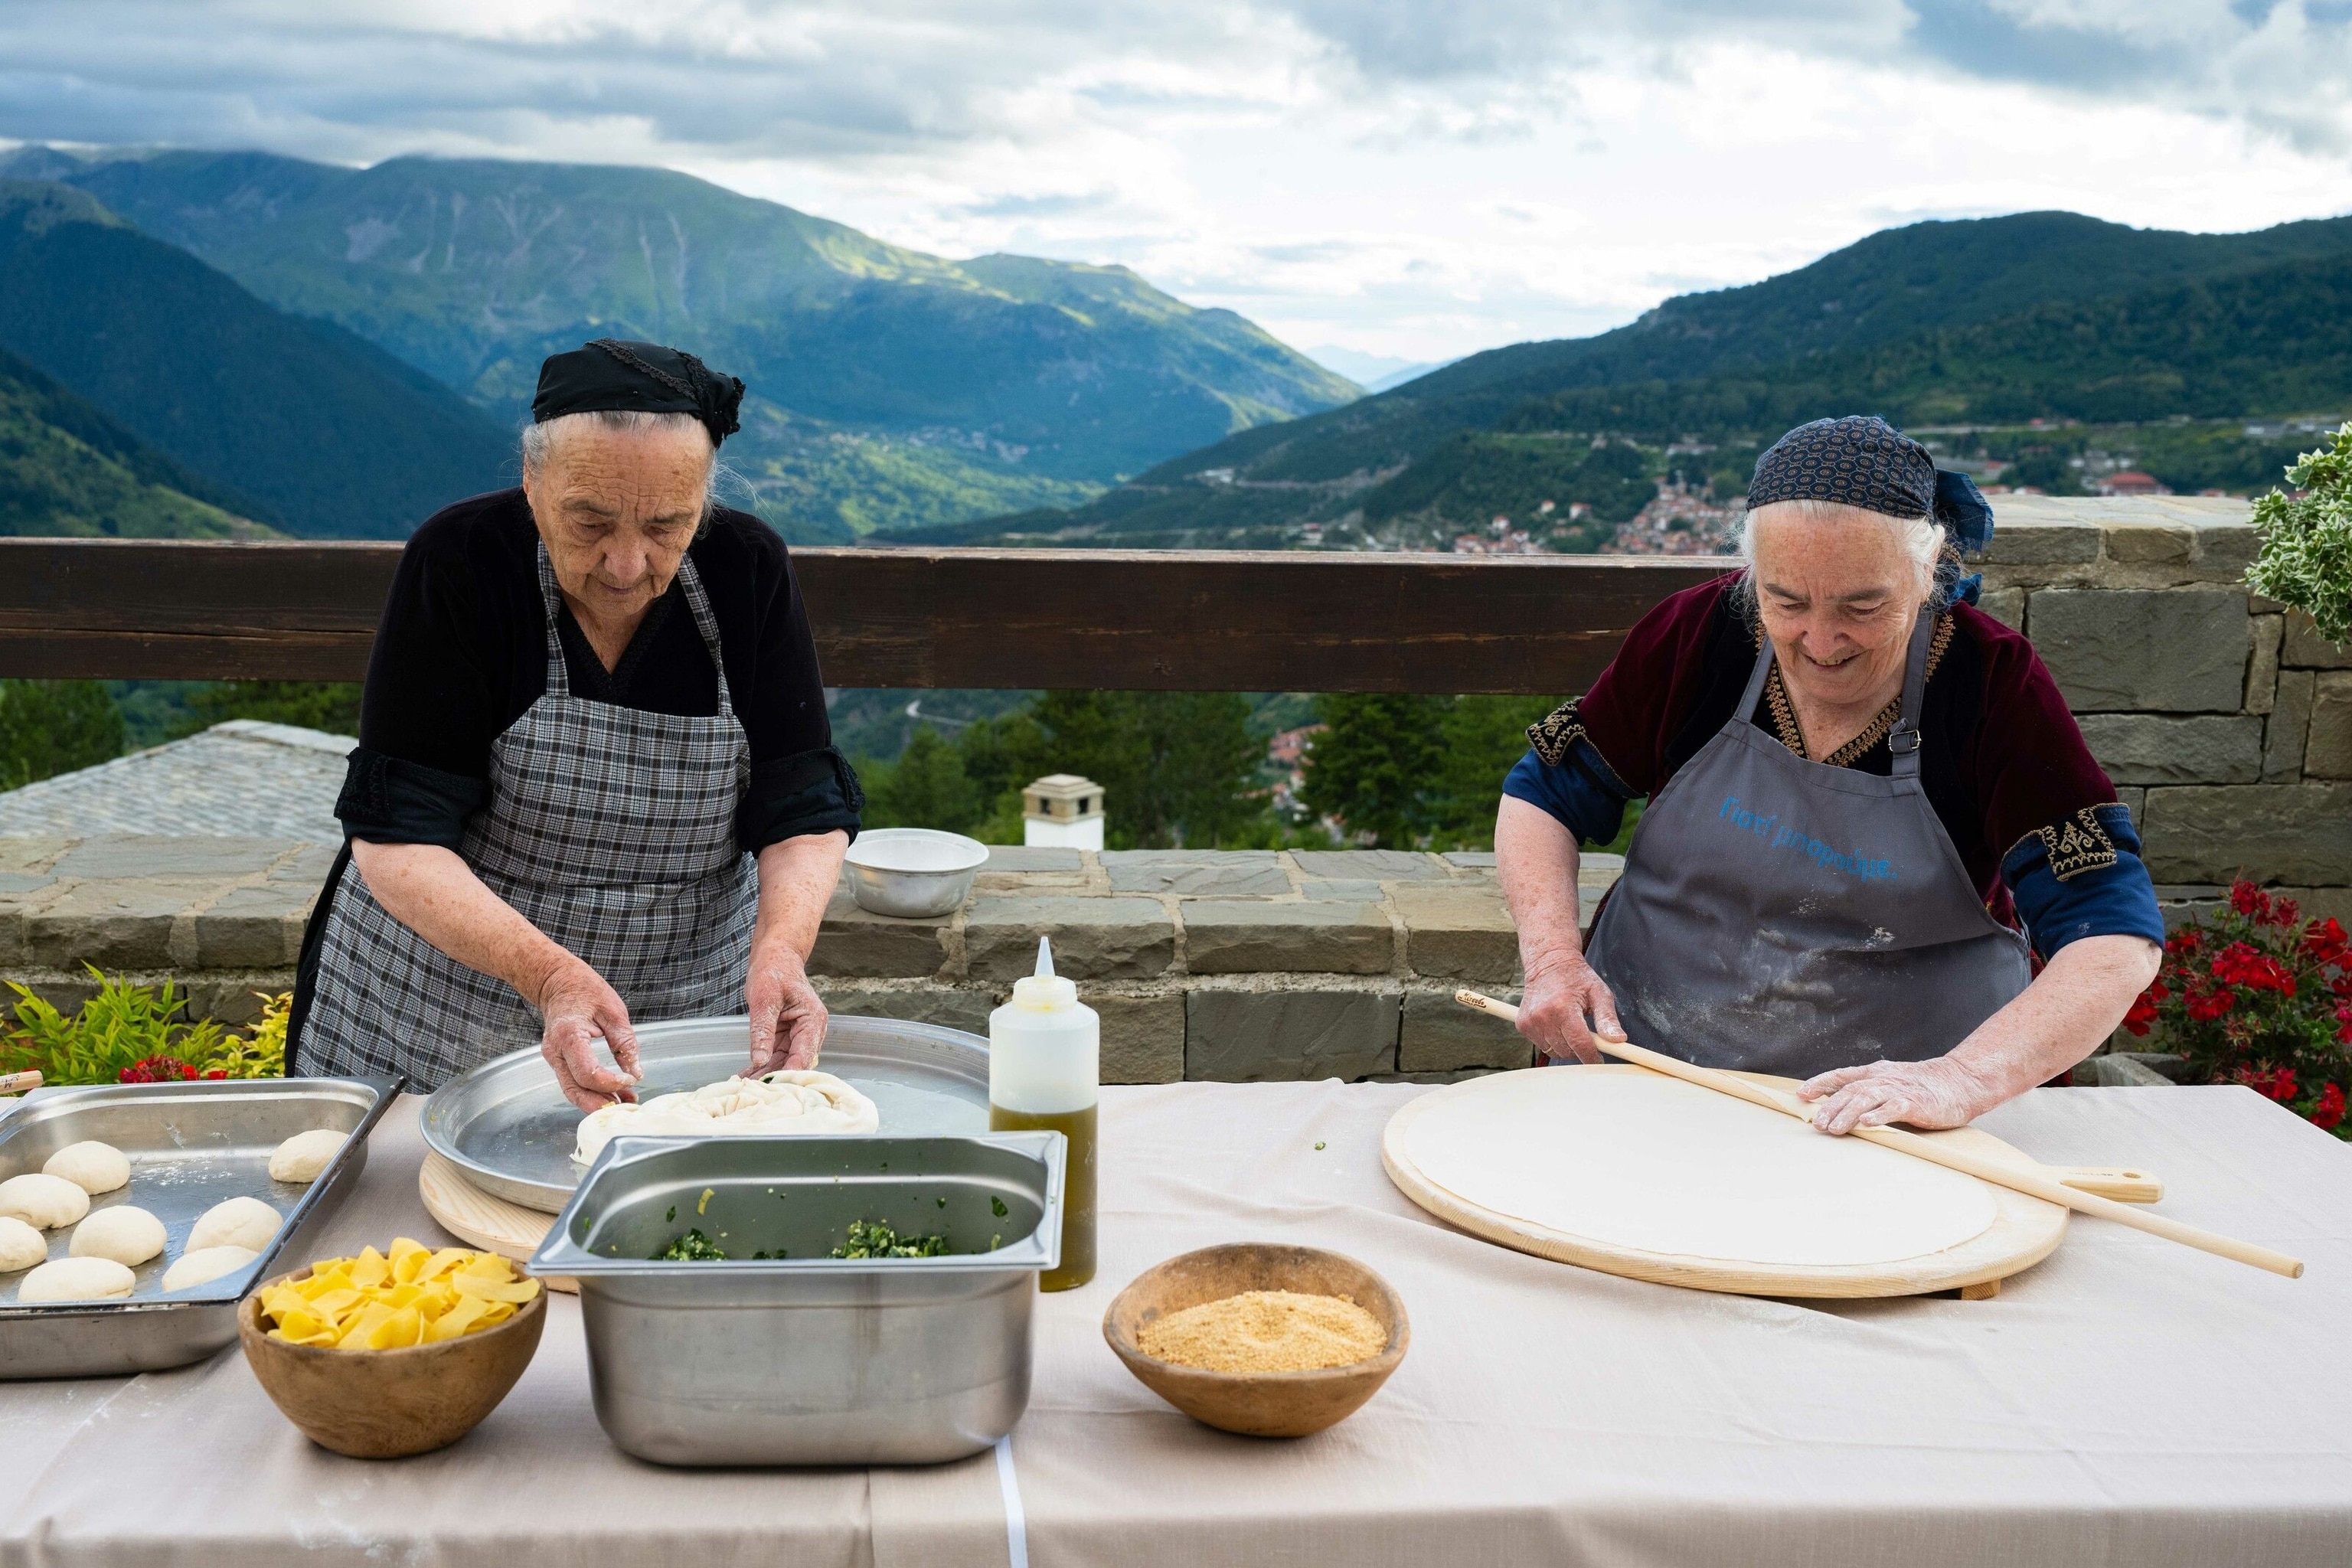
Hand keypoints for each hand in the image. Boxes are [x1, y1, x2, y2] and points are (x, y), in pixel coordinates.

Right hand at [534, 958, 640, 1113]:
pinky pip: (572, 1083)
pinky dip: (591, 1093)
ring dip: (596, 1102)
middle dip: (599, 1104)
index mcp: (568, 1035)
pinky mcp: (558, 1061)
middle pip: (574, 1089)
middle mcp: (555, 1051)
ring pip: (572, 1090)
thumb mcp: (613, 1011)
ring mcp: (553, 1058)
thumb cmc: (585, 991)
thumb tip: (635, 1073)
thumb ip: (625, 1043)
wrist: (558, 983)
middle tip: (626, 1108)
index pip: (586, 1073)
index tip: (631, 1080)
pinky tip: (613, 1095)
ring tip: (625, 1103)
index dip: (610, 1083)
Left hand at [747, 940, 826, 1074]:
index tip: (770, 1087)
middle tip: (752, 1091)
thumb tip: (759, 1060)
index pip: (804, 1055)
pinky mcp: (786, 1036)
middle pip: (795, 1063)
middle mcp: (810, 1031)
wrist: (775, 957)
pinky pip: (775, 1055)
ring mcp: (799, 1035)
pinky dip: (762, 1065)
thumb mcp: (764, 999)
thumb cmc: (774, 970)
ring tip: (745, 1087)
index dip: (788, 1074)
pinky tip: (747, 1076)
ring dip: (766, 1075)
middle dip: (775, 1078)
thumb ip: (762, 1030)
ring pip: (784, 1063)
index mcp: (813, 1020)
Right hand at [1515, 951, 1624, 1063]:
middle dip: (1580, 1048)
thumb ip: (1608, 1019)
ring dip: (1566, 1045)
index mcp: (1563, 1007)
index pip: (1580, 1045)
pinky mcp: (1523, 1025)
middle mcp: (1543, 1016)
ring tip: (1570, 1025)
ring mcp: (1530, 1022)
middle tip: (1586, 1033)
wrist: (1548, 963)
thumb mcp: (1599, 993)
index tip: (1599, 1059)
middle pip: (1567, 1051)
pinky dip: (1552, 1041)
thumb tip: (1619, 1040)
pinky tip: (1557, 1024)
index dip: (1592, 1057)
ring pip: (1555, 1051)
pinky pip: (1543, 1046)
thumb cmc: (1577, 977)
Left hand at [1799, 1056, 1995, 1135]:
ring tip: (1834, 1128)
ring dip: (1847, 1113)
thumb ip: (1868, 1091)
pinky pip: (1894, 1108)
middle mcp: (1883, 1079)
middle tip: (1817, 1124)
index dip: (1820, 1083)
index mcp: (1875, 1073)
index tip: (1801, 1094)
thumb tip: (1839, 1104)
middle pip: (1850, 1090)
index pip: (1841, 1076)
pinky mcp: (1916, 1103)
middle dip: (1830, 1107)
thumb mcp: (1890, 1083)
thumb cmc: (1922, 1086)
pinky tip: (1867, 1124)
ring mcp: (1899, 1090)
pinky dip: (1879, 1115)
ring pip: (1867, 1098)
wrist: (1960, 1081)